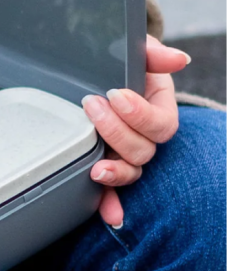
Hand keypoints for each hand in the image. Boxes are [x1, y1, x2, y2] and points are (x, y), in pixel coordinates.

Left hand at [82, 36, 189, 226]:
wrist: (97, 75)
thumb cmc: (122, 67)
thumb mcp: (136, 56)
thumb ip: (155, 55)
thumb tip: (179, 59)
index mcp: (158, 112)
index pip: (160, 124)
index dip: (139, 114)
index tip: (115, 94)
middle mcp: (146, 138)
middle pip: (143, 151)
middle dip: (116, 131)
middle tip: (91, 105)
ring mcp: (126, 154)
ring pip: (131, 172)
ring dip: (116, 172)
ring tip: (95, 165)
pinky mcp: (107, 164)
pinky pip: (113, 190)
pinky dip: (110, 204)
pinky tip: (108, 215)